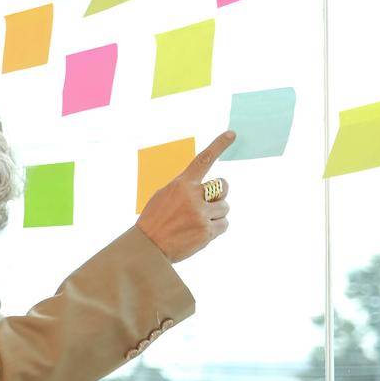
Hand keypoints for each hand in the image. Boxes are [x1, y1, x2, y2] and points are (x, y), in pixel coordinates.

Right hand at [134, 130, 235, 262]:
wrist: (147, 247)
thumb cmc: (155, 220)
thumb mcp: (164, 196)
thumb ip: (185, 189)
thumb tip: (207, 189)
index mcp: (181, 184)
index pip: (203, 160)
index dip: (219, 145)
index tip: (232, 134)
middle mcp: (193, 196)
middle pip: (223, 186)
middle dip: (219, 194)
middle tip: (208, 203)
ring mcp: (201, 214)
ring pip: (224, 208)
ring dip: (215, 214)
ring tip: (197, 223)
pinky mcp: (206, 231)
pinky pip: (224, 225)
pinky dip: (215, 228)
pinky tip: (199, 233)